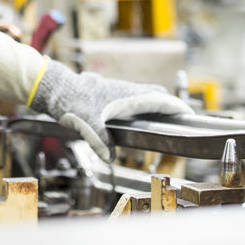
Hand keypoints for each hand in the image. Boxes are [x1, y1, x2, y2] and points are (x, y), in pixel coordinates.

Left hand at [29, 59, 192, 160]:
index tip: (190, 116)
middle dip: (168, 107)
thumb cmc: (70, 101)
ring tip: (160, 122)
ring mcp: (117, 89)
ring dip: (154, 105)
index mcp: (126, 95)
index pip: (160, 99)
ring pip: (143, 95)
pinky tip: (133, 119)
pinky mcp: (108, 92)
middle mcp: (125, 90)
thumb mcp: (85, 123)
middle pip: (155, 95)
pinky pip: (131, 97)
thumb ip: (100, 140)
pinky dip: (140, 106)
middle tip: (178, 121)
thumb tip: (110, 158)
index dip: (177, 107)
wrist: (54, 86)